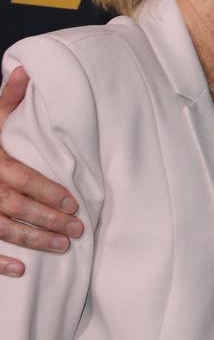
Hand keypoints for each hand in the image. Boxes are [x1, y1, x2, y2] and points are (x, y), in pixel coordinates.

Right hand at [0, 67, 83, 275]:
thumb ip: (8, 98)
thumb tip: (24, 69)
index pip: (22, 178)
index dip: (47, 191)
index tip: (73, 201)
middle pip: (16, 207)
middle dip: (48, 219)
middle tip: (78, 229)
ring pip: (2, 229)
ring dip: (33, 240)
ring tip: (63, 246)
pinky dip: (0, 262)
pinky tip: (22, 270)